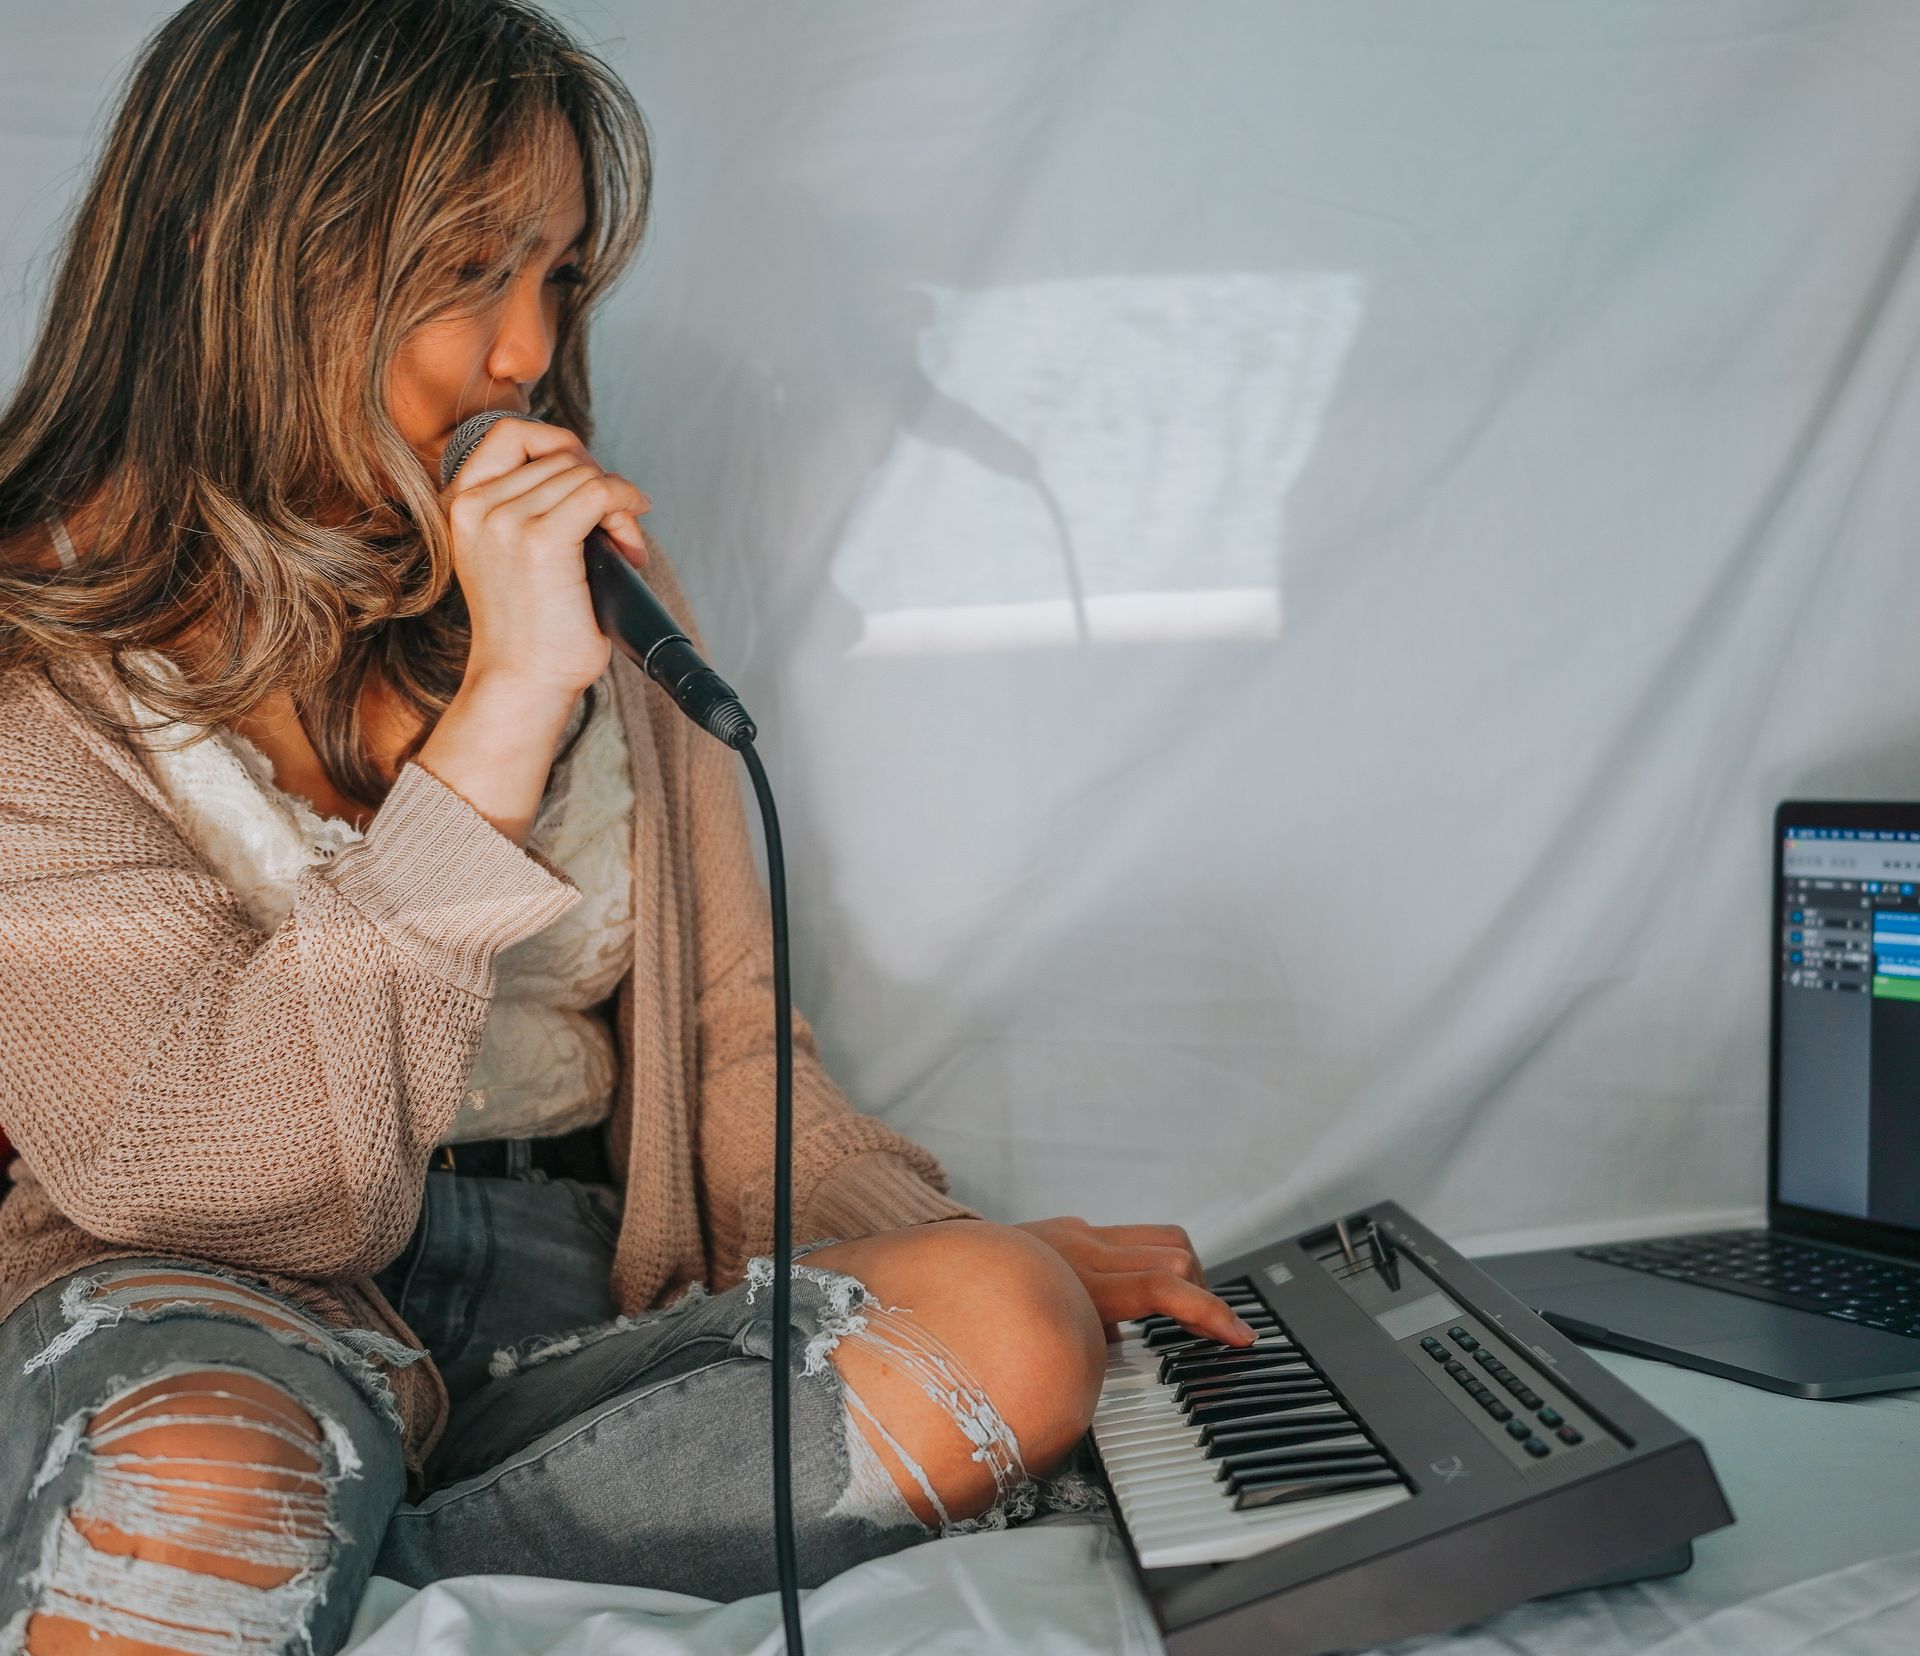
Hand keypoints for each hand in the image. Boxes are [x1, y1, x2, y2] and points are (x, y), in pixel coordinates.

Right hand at [439, 417, 652, 698]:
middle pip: (560, 454)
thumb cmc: (529, 626)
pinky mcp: (541, 542)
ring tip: (623, 551)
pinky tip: (632, 541)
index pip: (510, 433)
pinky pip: (601, 492)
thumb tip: (588, 472)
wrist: (523, 680)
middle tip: (617, 536)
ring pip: (585, 474)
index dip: (559, 444)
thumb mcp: (508, 553)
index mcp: (461, 504)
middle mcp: (477, 506)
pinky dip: (627, 507)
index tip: (587, 480)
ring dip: (618, 507)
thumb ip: (528, 506)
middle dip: (600, 487)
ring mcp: (505, 521)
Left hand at [1011, 1215, 1258, 1347]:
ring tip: (1184, 1306)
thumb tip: (1117, 1348)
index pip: (1162, 1288)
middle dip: (1204, 1292)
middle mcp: (1085, 1251)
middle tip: (1214, 1326)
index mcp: (1081, 1286)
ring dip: (1183, 1270)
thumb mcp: (1047, 1348)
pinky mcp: (1071, 1226)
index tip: (1239, 1336)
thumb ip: (1091, 1346)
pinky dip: (1146, 1260)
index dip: (1208, 1313)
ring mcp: (1079, 1233)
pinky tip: (1135, 1290)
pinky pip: (1127, 1236)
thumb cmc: (992, 1322)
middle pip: (1174, 1255)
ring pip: (1160, 1237)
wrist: (947, 1271)